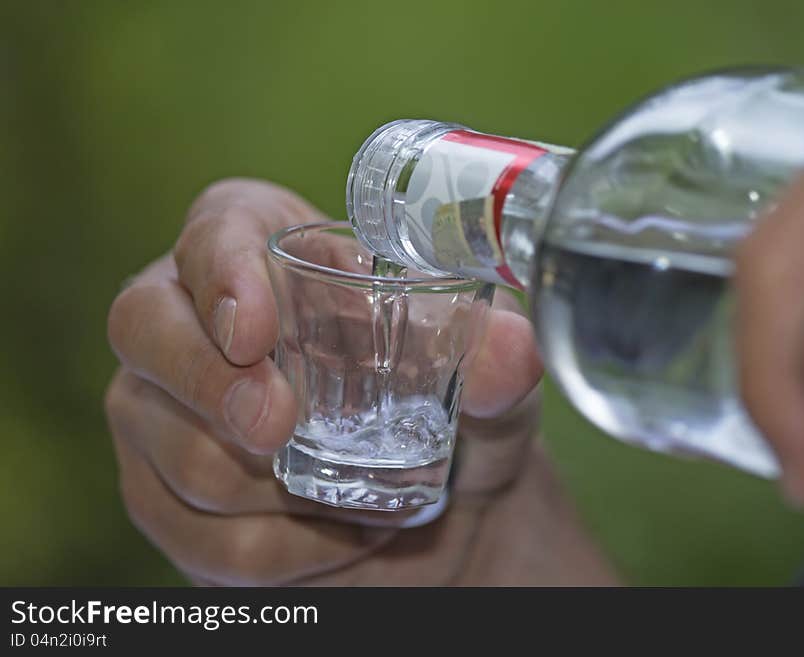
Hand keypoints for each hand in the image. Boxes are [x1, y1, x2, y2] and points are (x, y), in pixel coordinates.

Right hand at [105, 179, 614, 584]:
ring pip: (163, 441)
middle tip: (279, 427)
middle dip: (206, 381)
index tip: (257, 331)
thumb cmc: (447, 409)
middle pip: (142, 323)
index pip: (217, 230)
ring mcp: (163, 408)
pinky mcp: (162, 492)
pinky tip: (328, 538)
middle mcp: (196, 318)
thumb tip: (510, 352)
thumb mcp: (486, 383)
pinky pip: (186, 527)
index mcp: (270, 252)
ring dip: (265, 486)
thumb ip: (499, 361)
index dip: (222, 271)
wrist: (437, 507)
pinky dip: (269, 546)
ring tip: (355, 497)